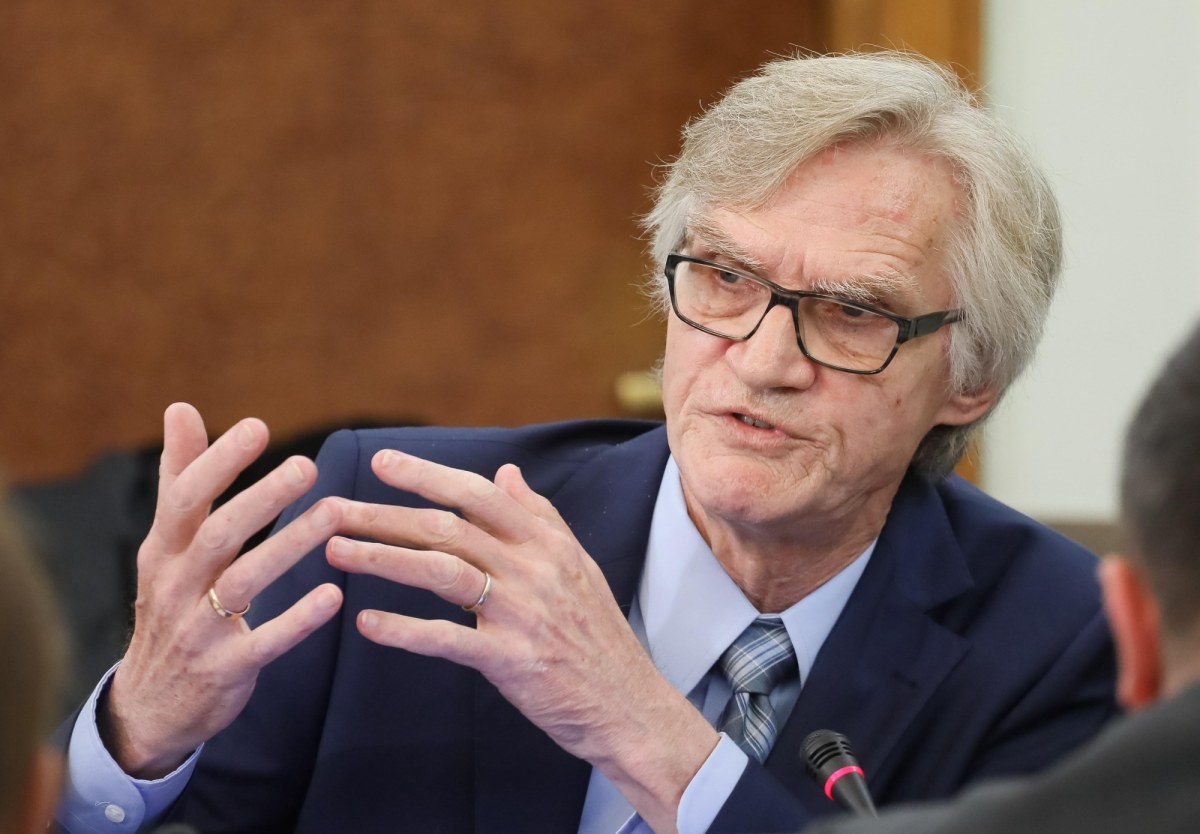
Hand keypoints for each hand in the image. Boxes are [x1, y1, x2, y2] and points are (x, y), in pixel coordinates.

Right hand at [101, 403, 343, 777]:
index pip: (185, 498)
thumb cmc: (169, 607)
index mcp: (164, 551)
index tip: (259, 426)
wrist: (148, 708)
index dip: (220, 461)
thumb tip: (181, 407)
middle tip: (307, 466)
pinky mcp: (226, 669)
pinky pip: (265, 642)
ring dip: (289, 546)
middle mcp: (177, 585)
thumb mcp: (166, 546)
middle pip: (218, 535)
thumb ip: (180, 478)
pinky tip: (333, 596)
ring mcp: (199, 630)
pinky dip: (298, 619)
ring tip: (334, 514)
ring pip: (243, 582)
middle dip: (261, 498)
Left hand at [324, 450, 718, 833]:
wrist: (630, 705)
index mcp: (548, 543)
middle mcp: (535, 569)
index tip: (381, 463)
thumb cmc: (598, 637)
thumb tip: (506, 471)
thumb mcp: (578, 565)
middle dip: (384, 515)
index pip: (479, 495)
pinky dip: (403, 630)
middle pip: (448, 527)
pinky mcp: (511, 661)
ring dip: (382, 558)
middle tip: (332, 509)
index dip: (428, 475)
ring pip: (441, 571)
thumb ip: (540, 516)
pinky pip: (447, 639)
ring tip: (335, 552)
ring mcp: (523, 613)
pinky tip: (366, 623)